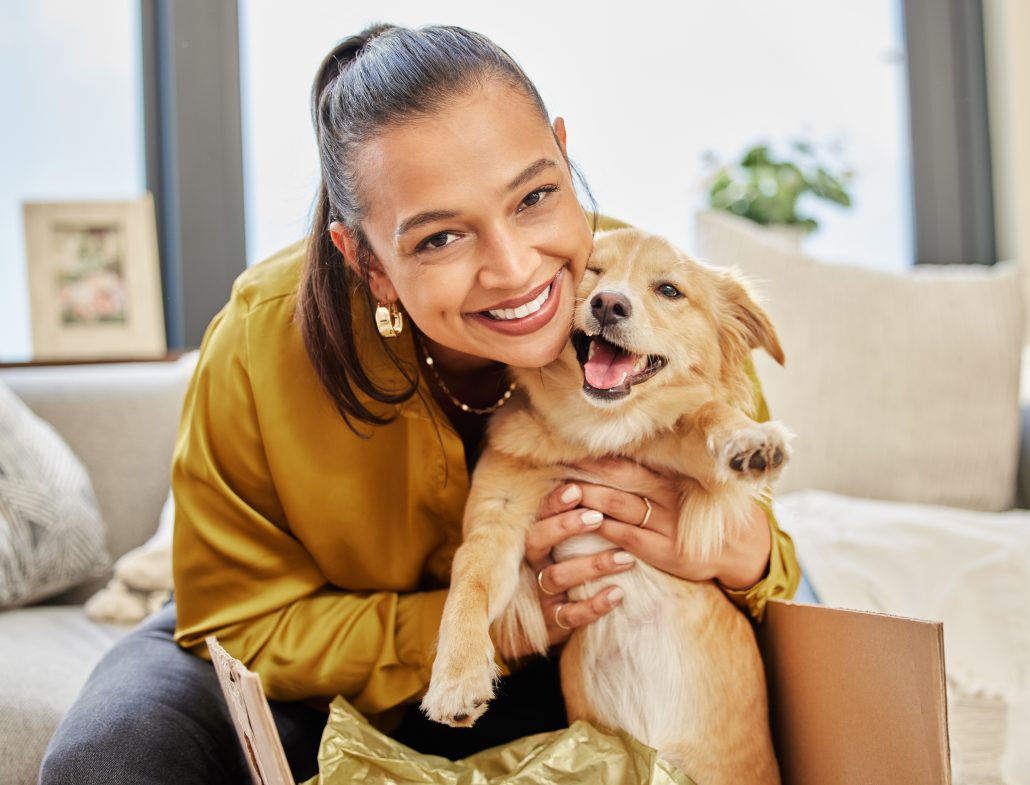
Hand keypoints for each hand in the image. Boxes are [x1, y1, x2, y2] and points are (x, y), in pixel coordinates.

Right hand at [514, 482, 636, 654]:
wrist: (548, 622)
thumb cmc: (569, 568)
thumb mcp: (569, 543)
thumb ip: (581, 515)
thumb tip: (607, 473)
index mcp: (535, 540)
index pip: (538, 515)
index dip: (554, 502)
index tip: (576, 489)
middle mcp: (532, 565)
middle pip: (537, 541)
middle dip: (565, 527)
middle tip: (596, 517)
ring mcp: (541, 595)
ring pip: (558, 577)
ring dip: (592, 565)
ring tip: (626, 558)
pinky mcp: (552, 623)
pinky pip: (571, 616)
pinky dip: (594, 605)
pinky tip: (617, 594)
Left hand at [566, 457, 772, 589]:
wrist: (739, 548)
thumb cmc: (701, 513)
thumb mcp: (684, 487)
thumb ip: (655, 473)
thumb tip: (615, 456)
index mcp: (670, 477)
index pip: (628, 462)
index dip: (598, 457)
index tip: (570, 450)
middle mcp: (668, 496)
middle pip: (619, 479)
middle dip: (586, 473)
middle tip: (556, 466)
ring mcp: (666, 524)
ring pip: (618, 505)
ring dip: (587, 497)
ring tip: (560, 492)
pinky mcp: (665, 551)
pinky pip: (625, 536)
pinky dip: (601, 528)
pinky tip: (581, 522)